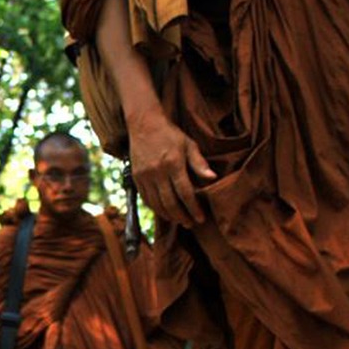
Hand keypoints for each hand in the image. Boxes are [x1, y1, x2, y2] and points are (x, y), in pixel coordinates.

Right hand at [127, 107, 216, 228]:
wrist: (144, 124)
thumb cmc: (170, 134)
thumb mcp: (189, 144)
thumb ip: (199, 163)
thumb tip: (213, 178)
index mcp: (173, 163)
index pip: (185, 192)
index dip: (193, 208)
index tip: (200, 218)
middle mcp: (157, 172)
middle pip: (170, 202)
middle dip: (182, 216)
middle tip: (191, 224)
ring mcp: (144, 176)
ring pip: (156, 204)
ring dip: (169, 216)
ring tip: (179, 221)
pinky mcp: (136, 178)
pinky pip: (146, 199)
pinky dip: (155, 209)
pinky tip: (164, 212)